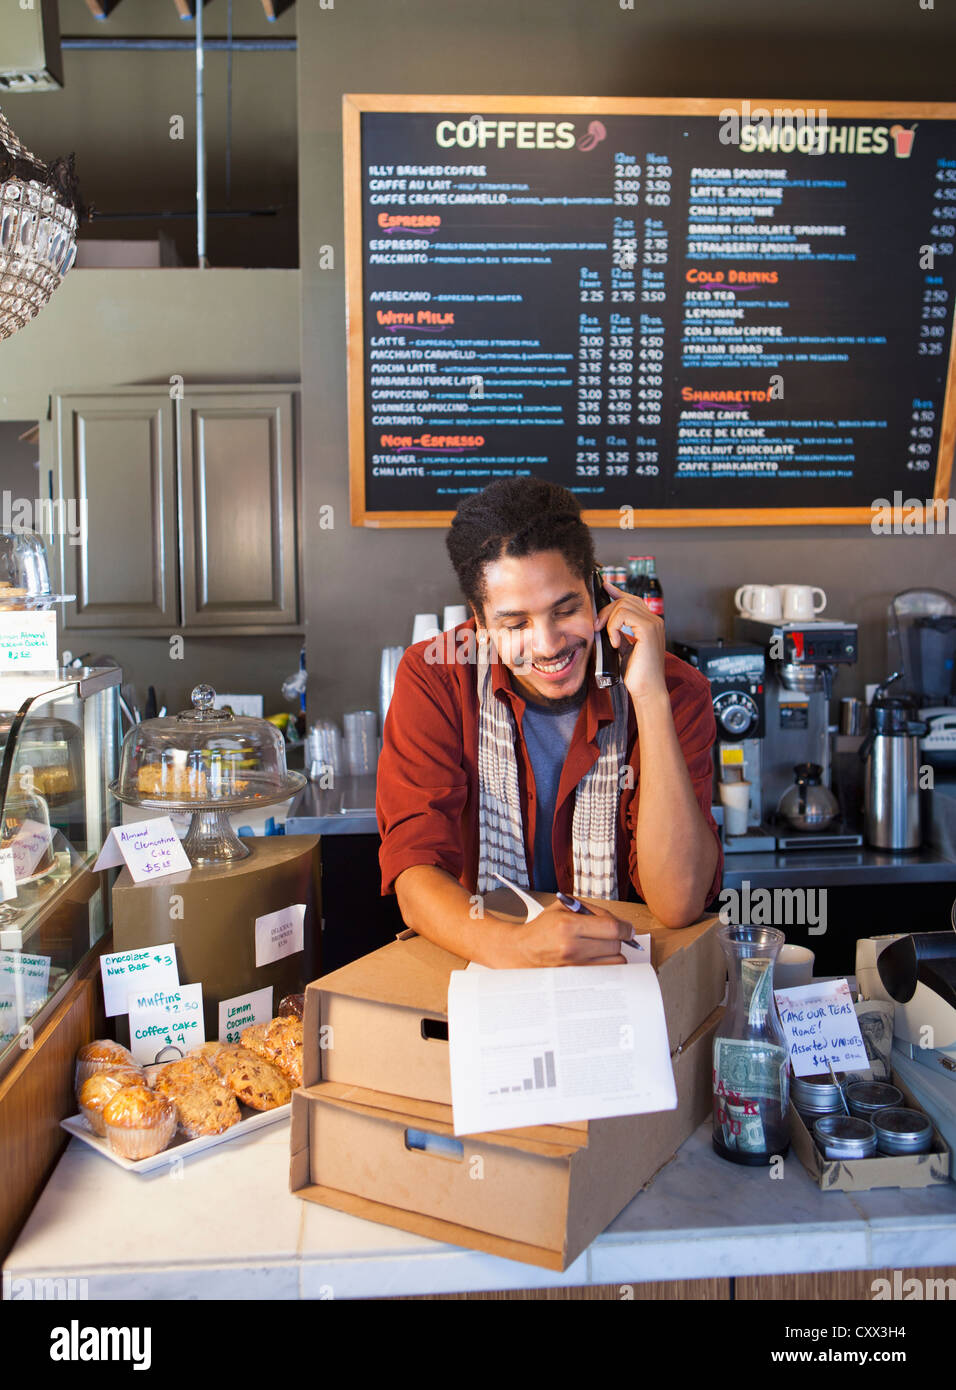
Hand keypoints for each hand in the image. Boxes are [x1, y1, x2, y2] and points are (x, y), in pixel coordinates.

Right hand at [493, 900, 632, 967]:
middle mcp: (572, 948)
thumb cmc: (543, 927)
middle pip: (616, 947)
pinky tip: (597, 958)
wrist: (521, 950)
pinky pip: (603, 973)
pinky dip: (605, 965)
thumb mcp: (564, 907)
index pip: (612, 929)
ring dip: (613, 954)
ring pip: (614, 963)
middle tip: (612, 936)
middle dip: (618, 940)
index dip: (626, 929)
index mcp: (569, 925)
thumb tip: (621, 923)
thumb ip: (593, 911)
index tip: (628, 929)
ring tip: (602, 947)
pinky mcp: (575, 978)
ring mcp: (574, 966)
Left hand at [594, 579, 666, 704]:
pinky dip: (614, 627)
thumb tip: (603, 620)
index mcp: (650, 623)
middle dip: (606, 610)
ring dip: (608, 620)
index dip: (617, 592)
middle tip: (597, 627)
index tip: (604, 587)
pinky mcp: (649, 629)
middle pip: (625, 600)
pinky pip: (623, 615)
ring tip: (608, 637)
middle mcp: (654, 620)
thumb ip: (618, 632)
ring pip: (623, 605)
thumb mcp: (623, 647)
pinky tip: (615, 643)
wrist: (646, 689)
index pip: (632, 600)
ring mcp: (654, 623)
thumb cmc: (636, 673)